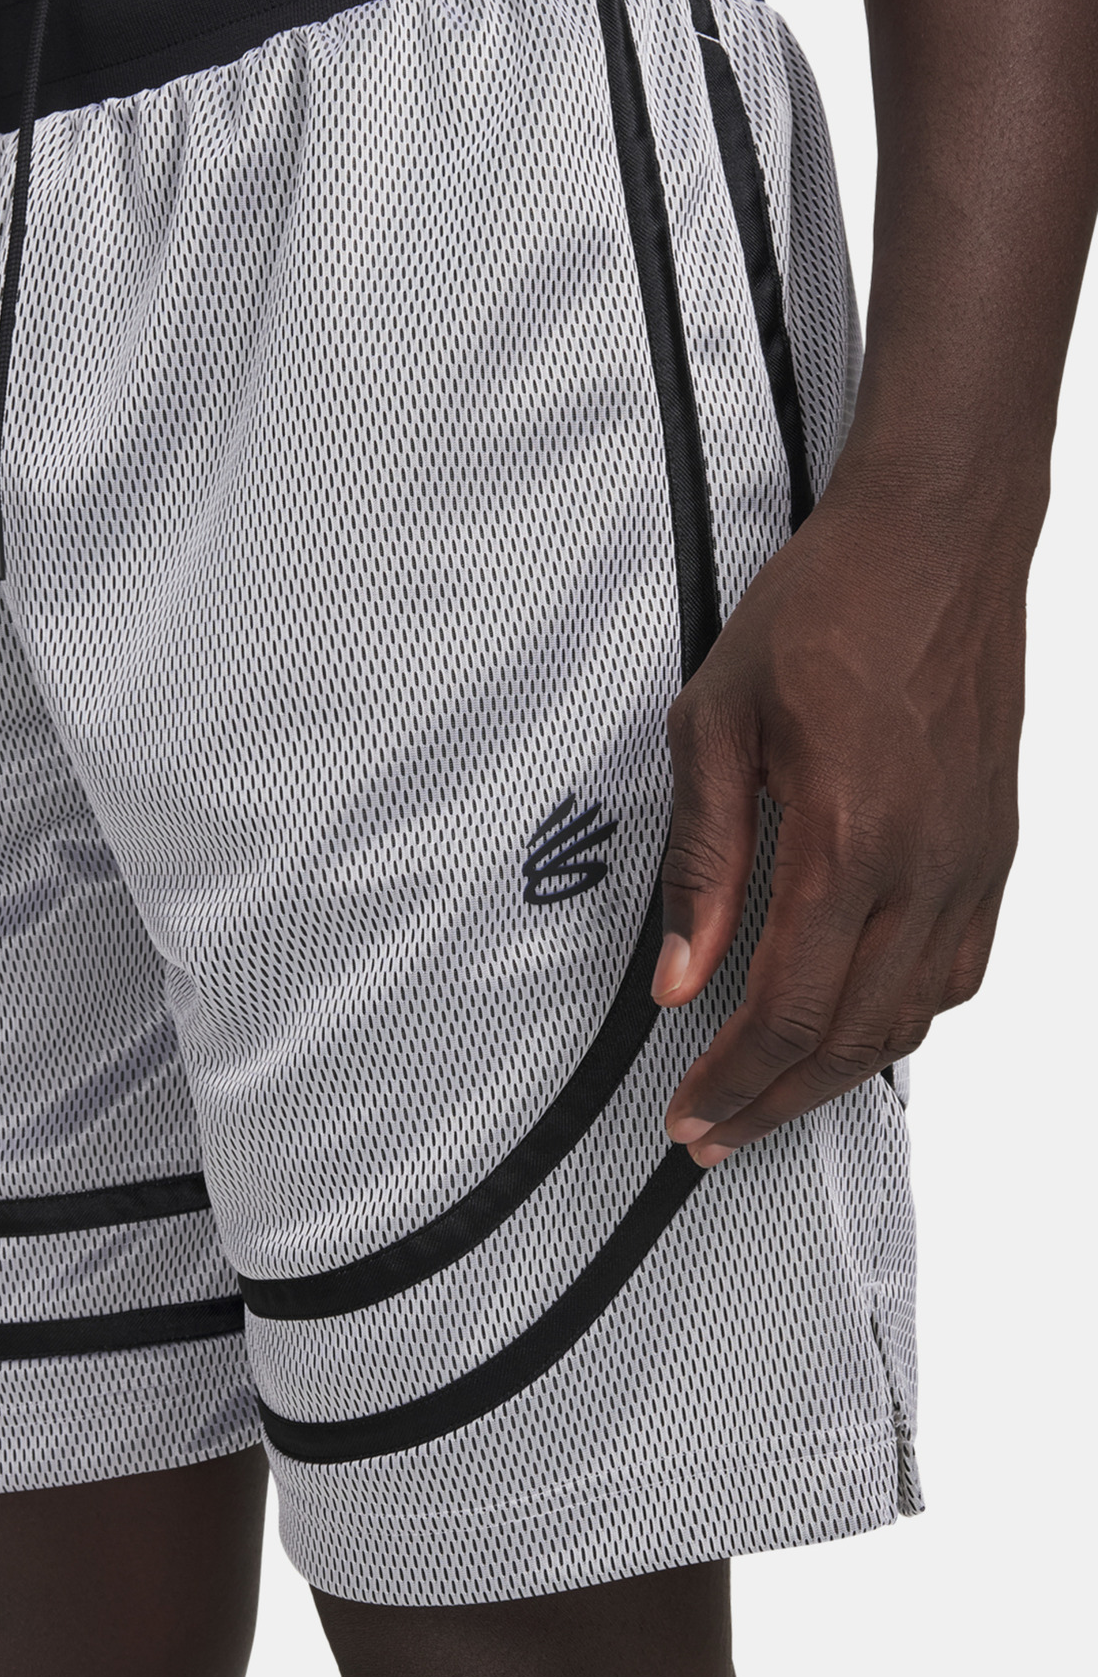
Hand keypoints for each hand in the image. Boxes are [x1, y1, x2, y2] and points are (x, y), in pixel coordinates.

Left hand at [655, 479, 1021, 1164]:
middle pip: (852, 1037)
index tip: (690, 1116)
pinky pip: (958, 970)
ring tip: (773, 1095)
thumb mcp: (716, 722)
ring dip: (838, 1073)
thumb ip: (704, 863)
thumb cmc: (826, 609)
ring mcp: (973, 862)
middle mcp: (925, 866)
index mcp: (849, 837)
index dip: (733, 1082)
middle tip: (715, 1135)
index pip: (787, 1010)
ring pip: (912, 1017)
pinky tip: (857, 1023)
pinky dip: (902, 1019)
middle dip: (775, 1102)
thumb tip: (680, 976)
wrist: (936, 541)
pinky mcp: (996, 847)